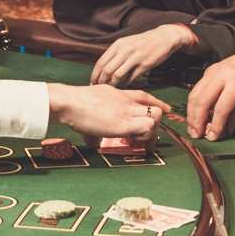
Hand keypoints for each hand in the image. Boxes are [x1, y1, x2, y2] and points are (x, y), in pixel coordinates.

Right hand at [46, 83, 170, 138]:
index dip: (157, 103)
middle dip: (155, 122)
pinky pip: (147, 127)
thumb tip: (92, 141)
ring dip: (150, 131)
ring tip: (138, 140)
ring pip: (155, 117)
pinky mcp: (124, 124)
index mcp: (118, 94)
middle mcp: (126, 102)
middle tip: (146, 135)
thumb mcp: (90, 106)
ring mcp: (126, 112)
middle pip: (154, 108)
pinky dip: (145, 136)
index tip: (165, 109)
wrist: (69, 102)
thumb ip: (96, 121)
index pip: (144, 96)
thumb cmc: (73, 105)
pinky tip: (134, 141)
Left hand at [90, 24, 196, 85]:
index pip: (100, 62)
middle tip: (101, 89)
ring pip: (117, 75)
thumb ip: (116, 53)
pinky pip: (131, 78)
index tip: (93, 83)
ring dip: (113, 84)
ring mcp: (134, 57)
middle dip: (101, 82)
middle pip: (107, 70)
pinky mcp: (144, 64)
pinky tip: (125, 87)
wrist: (163, 37)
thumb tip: (103, 68)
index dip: (95, 75)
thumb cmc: (143, 42)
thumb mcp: (127, 42)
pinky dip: (126, 84)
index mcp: (118, 45)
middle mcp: (124, 50)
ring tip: (112, 89)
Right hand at [186, 49, 234, 139]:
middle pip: (203, 100)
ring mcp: (213, 71)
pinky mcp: (209, 70)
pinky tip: (194, 115)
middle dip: (197, 120)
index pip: (222, 107)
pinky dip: (192, 104)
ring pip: (194, 94)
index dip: (216, 124)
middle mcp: (222, 74)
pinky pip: (196, 89)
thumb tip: (227, 131)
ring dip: (191, 114)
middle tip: (197, 135)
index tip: (213, 136)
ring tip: (192, 128)